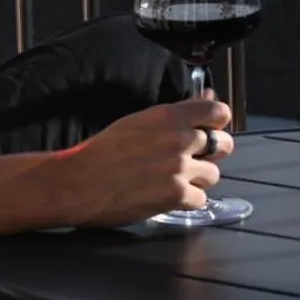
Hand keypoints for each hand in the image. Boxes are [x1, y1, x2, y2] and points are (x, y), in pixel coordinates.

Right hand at [56, 98, 234, 226]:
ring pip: (214, 174)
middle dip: (211, 154)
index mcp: (169, 116)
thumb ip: (178, 113)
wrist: (76, 183)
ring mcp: (179, 168)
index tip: (209, 131)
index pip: (219, 112)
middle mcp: (179, 139)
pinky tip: (167, 198)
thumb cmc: (101, 151)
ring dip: (198, 180)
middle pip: (223, 145)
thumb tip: (208, 98)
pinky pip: (201, 199)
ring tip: (173, 182)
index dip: (217, 123)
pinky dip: (187, 201)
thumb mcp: (140, 122)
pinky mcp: (176, 195)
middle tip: (190, 161)